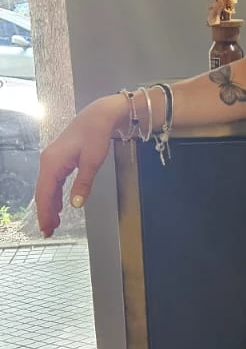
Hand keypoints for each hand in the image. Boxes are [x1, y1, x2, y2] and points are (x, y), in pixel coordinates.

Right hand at [34, 94, 127, 236]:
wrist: (99, 116)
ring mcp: (51, 159)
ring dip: (50, 206)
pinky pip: (53, 181)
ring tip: (54, 224)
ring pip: (47, 188)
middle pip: (43, 193)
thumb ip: (83, 184)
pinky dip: (54, 195)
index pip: (45, 194)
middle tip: (50, 232)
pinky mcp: (58, 159)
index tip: (47, 229)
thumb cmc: (96, 136)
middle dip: (46, 213)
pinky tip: (59, 206)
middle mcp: (47, 162)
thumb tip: (75, 205)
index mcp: (52, 163)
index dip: (45, 213)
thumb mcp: (92, 162)